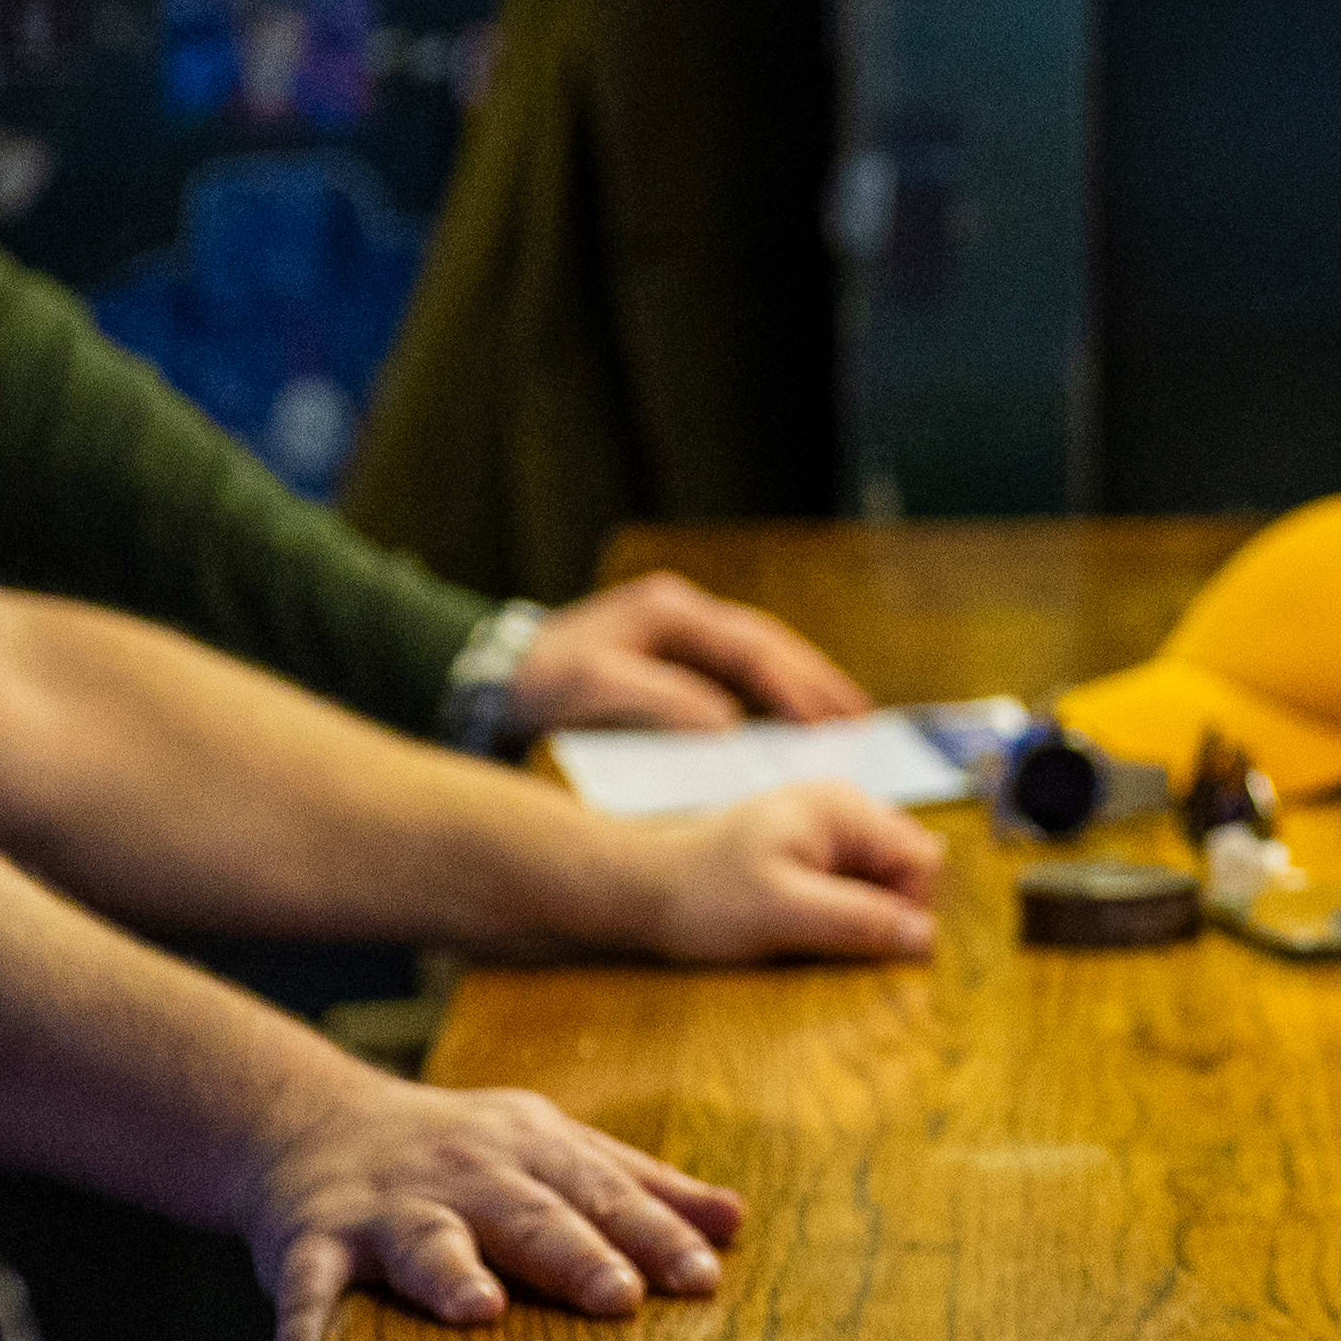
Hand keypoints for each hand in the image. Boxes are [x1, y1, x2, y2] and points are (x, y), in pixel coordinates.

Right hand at [231, 1069, 742, 1340]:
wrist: (311, 1122)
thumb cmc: (462, 1153)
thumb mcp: (554, 1149)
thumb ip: (641, 1186)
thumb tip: (736, 1221)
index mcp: (535, 1153)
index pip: (607, 1195)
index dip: (656, 1235)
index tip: (706, 1278)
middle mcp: (466, 1175)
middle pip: (531, 1216)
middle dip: (576, 1253)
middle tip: (620, 1298)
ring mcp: (385, 1209)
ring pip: (423, 1241)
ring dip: (450, 1275)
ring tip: (480, 1313)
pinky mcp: (307, 1243)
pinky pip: (304, 1294)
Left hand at [508, 571, 868, 731]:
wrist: (481, 679)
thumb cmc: (538, 684)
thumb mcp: (596, 690)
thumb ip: (665, 704)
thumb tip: (730, 728)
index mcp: (670, 612)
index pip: (751, 648)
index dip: (794, 687)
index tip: (827, 725)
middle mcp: (681, 612)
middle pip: (768, 644)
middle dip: (815, 682)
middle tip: (859, 720)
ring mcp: (677, 630)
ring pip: (758, 655)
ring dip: (800, 686)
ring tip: (842, 720)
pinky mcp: (669, 655)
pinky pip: (737, 670)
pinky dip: (771, 693)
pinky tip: (790, 721)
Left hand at [598, 781, 941, 966]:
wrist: (639, 890)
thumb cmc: (703, 898)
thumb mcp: (782, 914)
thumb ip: (857, 921)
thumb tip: (928, 939)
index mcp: (844, 809)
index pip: (921, 861)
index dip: (907, 909)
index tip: (862, 944)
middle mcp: (844, 806)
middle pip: (908, 866)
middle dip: (885, 909)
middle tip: (830, 938)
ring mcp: (828, 826)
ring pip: (883, 877)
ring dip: (863, 912)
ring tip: (811, 928)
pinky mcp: (811, 848)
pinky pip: (854, 881)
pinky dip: (842, 908)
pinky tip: (803, 921)